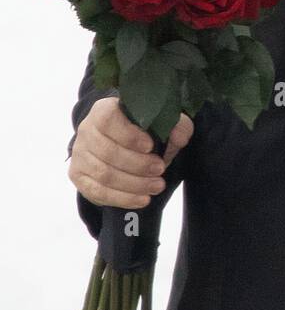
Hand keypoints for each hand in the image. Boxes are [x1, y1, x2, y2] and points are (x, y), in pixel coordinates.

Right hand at [69, 97, 193, 209]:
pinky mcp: (78, 176)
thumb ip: (175, 125)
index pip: (109, 120)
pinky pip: (97, 192)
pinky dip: (122, 198)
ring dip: (133, 184)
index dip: (129, 135)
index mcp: (104, 110)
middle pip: (107, 151)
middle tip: (160, 170)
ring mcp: (80, 154)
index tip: (150, 146)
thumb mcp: (163, 123)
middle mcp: (86, 130)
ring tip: (157, 186)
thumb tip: (179, 136)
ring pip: (104, 174)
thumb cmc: (143, 131)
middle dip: (138, 165)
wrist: (120, 144)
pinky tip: (142, 199)